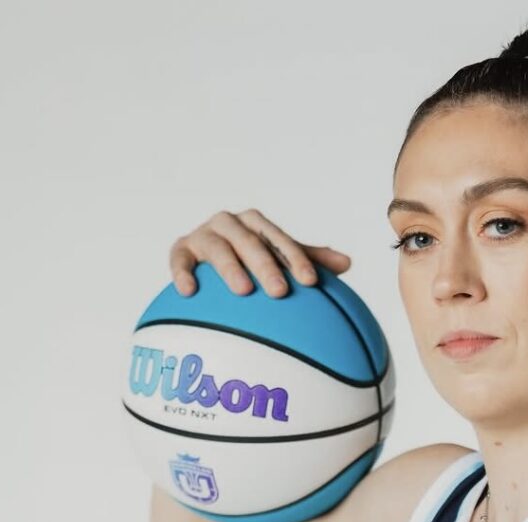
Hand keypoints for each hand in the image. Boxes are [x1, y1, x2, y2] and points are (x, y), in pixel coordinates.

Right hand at [169, 208, 352, 296]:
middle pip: (250, 242)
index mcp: (257, 224)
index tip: (311, 283)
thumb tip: (347, 264)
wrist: (206, 263)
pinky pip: (179, 260)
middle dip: (266, 266)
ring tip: (244, 291)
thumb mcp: (278, 259)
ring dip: (230, 268)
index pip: (280, 240)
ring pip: (217, 248)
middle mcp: (230, 223)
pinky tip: (190, 291)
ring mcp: (203, 235)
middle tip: (280, 292)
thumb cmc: (251, 262)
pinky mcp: (181, 250)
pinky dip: (183, 273)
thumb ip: (309, 260)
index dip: (296, 259)